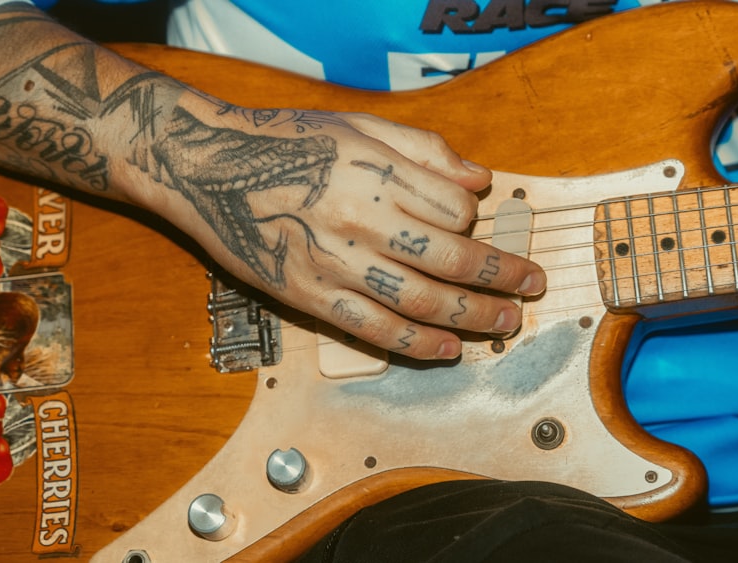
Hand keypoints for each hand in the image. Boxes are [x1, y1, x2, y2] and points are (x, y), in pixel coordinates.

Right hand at [0, 4, 545, 360]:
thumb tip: (481, 179)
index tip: (490, 233)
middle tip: (531, 288)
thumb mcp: (356, 125)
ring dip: (473, 317)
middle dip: (501, 278)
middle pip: (450, 259)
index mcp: (376, 171)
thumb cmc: (285, 142)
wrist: (206, 168)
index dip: (480, 224)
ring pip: (420, 301)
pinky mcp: (309, 296)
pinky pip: (373, 330)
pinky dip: (418, 344)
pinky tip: (449, 350)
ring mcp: (333, 262)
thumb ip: (423, 149)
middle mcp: (360, 218)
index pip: (455, 209)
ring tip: (505, 324)